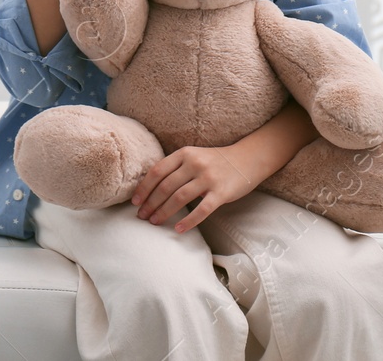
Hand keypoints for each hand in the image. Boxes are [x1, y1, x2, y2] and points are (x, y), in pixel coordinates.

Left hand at [131, 144, 260, 232]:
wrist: (248, 159)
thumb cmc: (216, 161)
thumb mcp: (193, 156)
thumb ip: (176, 167)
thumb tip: (151, 188)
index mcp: (184, 154)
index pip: (157, 171)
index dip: (144, 188)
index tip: (135, 202)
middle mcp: (194, 164)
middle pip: (165, 186)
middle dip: (151, 203)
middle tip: (142, 216)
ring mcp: (208, 178)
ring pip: (179, 198)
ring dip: (164, 212)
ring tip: (155, 222)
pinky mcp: (221, 192)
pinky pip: (201, 210)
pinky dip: (188, 221)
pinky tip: (178, 229)